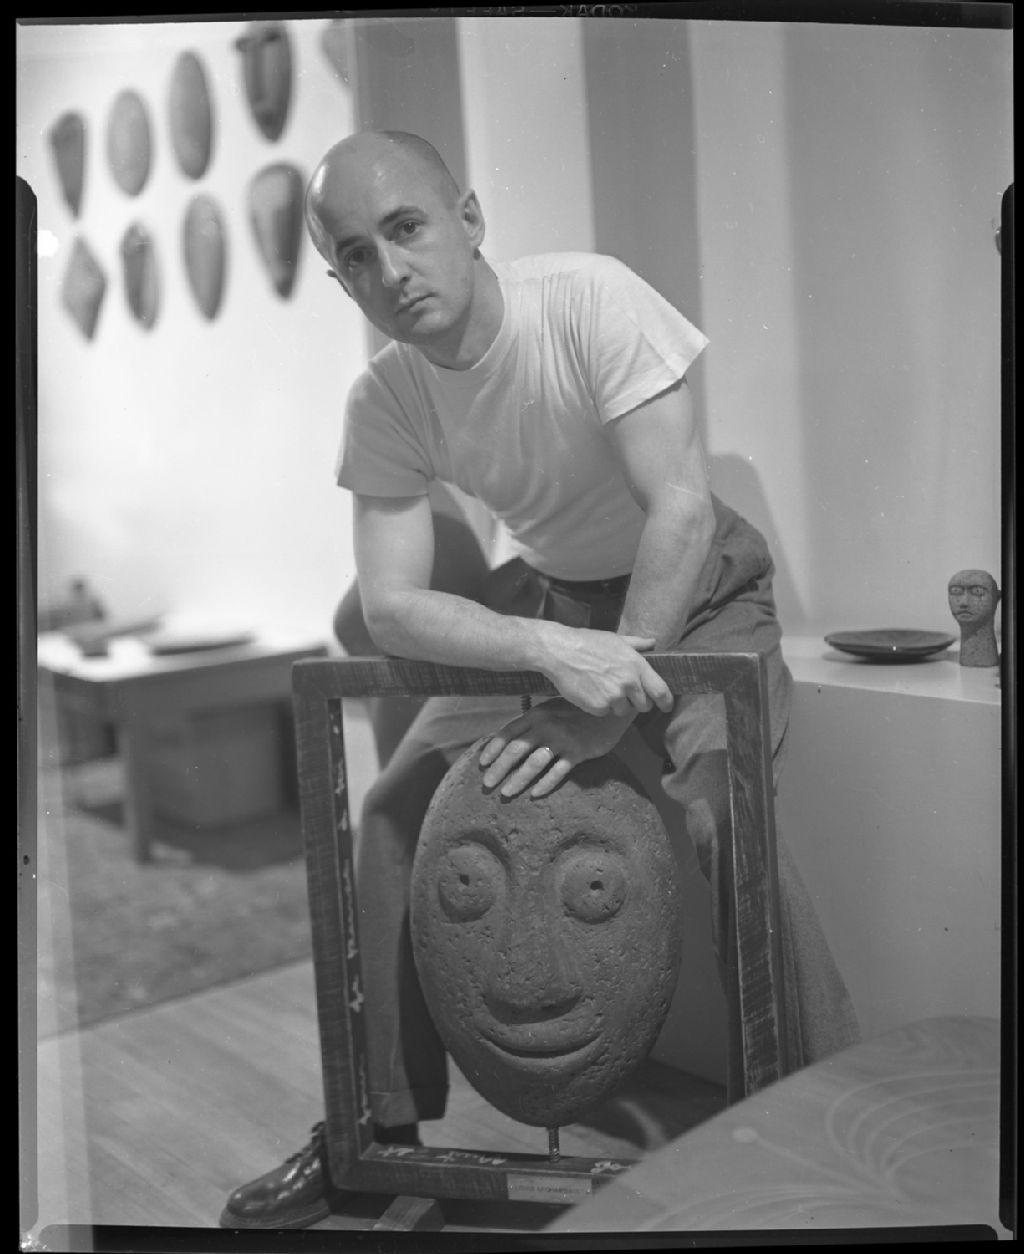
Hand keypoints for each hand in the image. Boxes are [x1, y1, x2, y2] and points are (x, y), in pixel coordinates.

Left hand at [478, 698, 639, 798]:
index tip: (482, 764)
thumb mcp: (552, 709)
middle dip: (499, 768)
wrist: (610, 709)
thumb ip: (533, 722)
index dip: (493, 749)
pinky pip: (558, 772)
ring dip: (518, 780)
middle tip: (487, 785)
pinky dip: (545, 784)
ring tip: (506, 793)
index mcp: (536, 714)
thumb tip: (511, 740)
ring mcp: (562, 739)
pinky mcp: (578, 752)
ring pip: (534, 763)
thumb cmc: (578, 711)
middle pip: (516, 750)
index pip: (508, 732)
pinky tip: (535, 794)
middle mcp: (546, 726)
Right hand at [537, 623, 674, 717]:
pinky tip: (590, 691)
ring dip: (616, 704)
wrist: (559, 652)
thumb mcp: (615, 639)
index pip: (660, 690)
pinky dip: (599, 706)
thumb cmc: (587, 642)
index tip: (666, 706)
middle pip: (643, 705)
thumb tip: (653, 642)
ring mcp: (613, 696)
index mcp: (636, 665)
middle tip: (623, 693)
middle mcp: (628, 683)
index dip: (666, 701)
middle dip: (636, 702)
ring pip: (623, 710)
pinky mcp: (598, 707)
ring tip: (601, 688)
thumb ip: (637, 644)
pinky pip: (604, 712)